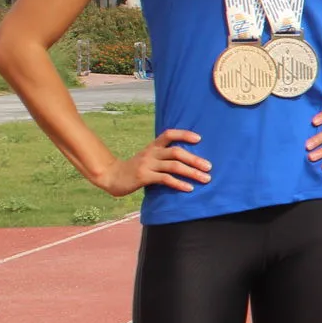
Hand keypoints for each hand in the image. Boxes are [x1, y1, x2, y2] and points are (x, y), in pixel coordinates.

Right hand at [93, 129, 209, 195]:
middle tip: (209, 167)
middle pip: (176, 152)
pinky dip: (179, 183)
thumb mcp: (148, 158)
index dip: (184, 134)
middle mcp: (151, 153)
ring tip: (205, 178)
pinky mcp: (144, 177)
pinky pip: (165, 179)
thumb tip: (188, 160)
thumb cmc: (135, 168)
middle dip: (195, 159)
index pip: (169, 134)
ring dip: (192, 172)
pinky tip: (189, 188)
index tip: (199, 139)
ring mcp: (147, 164)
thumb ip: (163, 156)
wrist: (112, 177)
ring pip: (174, 166)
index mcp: (153, 146)